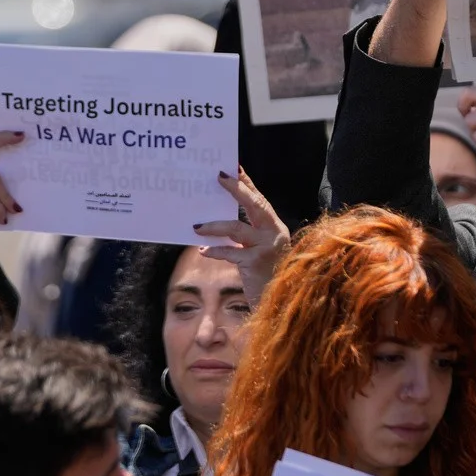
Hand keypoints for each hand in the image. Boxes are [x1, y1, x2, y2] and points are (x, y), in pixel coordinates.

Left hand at [196, 168, 290, 307]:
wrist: (279, 307)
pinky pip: (231, 252)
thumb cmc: (265, 278)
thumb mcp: (259, 252)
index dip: (248, 184)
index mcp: (276, 228)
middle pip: (254, 205)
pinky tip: (203, 250)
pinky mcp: (256, 263)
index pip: (261, 201)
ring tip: (197, 225)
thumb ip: (246, 238)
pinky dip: (216, 250)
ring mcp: (267, 248)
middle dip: (236, 189)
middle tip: (219, 177)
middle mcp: (275, 234)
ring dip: (214, 225)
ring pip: (236, 228)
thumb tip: (218, 220)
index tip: (234, 168)